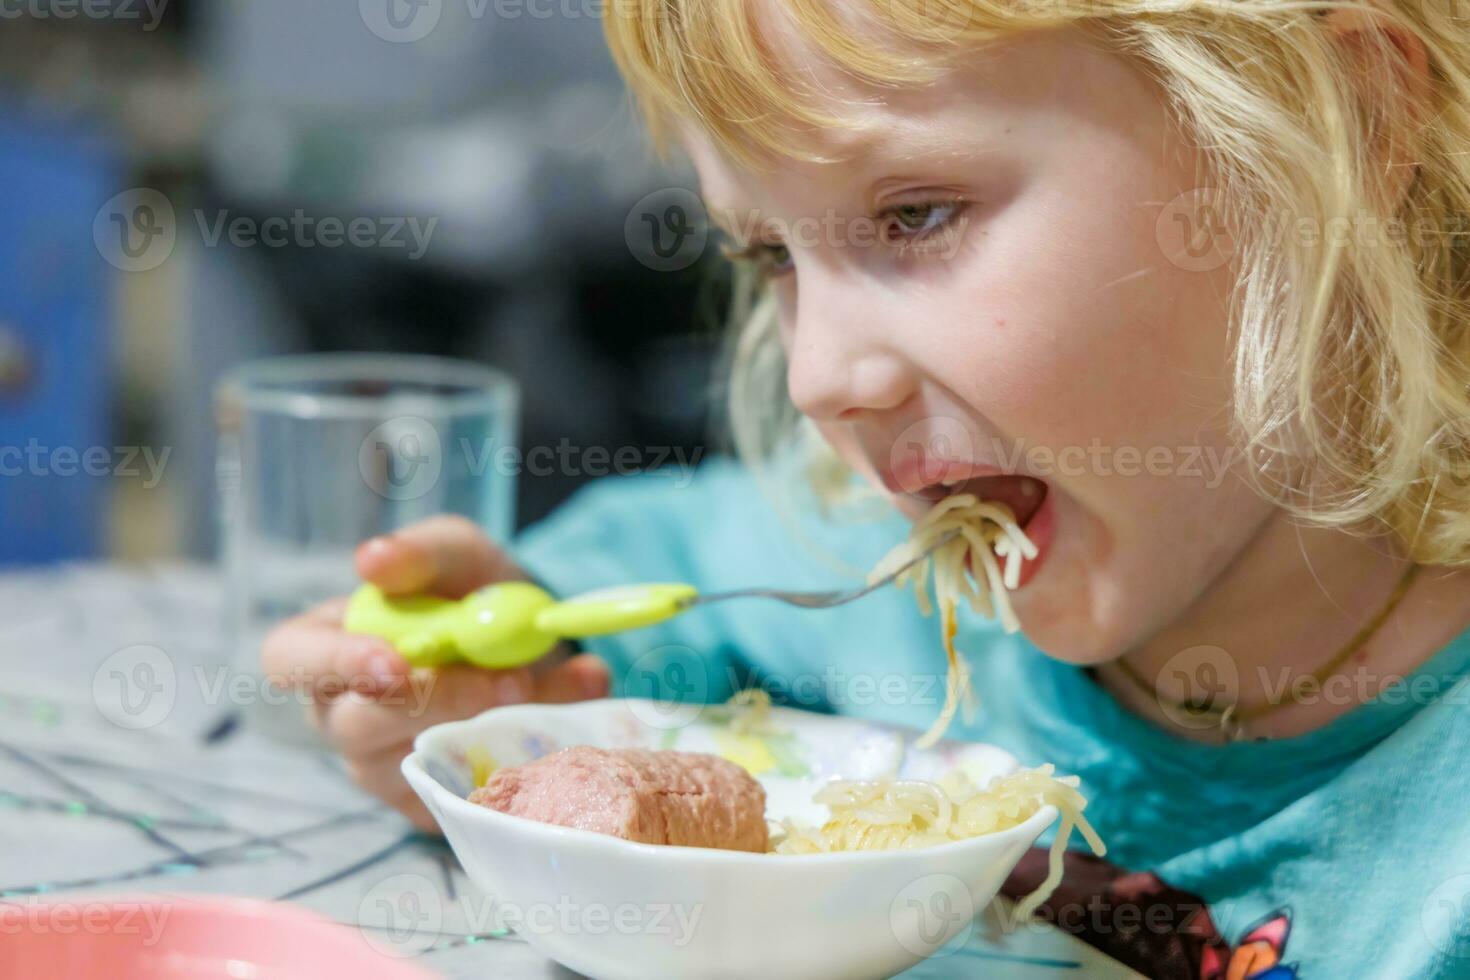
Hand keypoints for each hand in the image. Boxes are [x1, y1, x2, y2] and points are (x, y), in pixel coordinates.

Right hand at [261, 515, 608, 830]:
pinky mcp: (437, 802)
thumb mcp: (457, 556)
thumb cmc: (467, 593)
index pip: (289, 661)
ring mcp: (387, 769)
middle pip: (361, 726)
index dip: (334, 665)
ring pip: (426, 760)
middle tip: (512, 680)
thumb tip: (374, 560)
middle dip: (442, 702)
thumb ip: (422, 553)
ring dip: (501, 722)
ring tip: (564, 683)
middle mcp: (343, 716)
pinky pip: (475, 788)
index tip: (394, 662)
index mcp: (323, 647)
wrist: (529, 641)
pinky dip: (534, 748)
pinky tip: (574, 709)